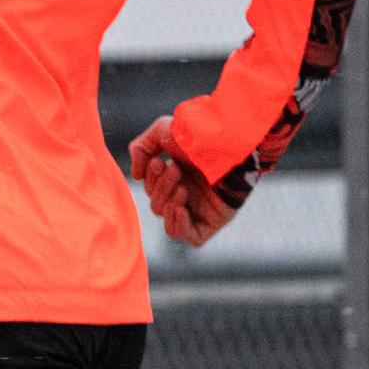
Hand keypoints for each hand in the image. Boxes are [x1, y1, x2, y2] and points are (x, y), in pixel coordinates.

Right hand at [128, 116, 238, 248]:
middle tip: (175, 170)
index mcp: (179, 177)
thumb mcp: (162, 131)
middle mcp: (190, 194)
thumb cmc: (201, 135)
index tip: (158, 162)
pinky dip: (179, 225)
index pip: (152, 190)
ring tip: (183, 188)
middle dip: (161, 188)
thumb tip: (136, 176)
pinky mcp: (213, 222)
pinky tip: (181, 208)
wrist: (232, 146)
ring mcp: (201, 210)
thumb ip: (140, 148)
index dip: (150, 180)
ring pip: (169, 221)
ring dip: (168, 204)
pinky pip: (189, 237)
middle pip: (158, 205)